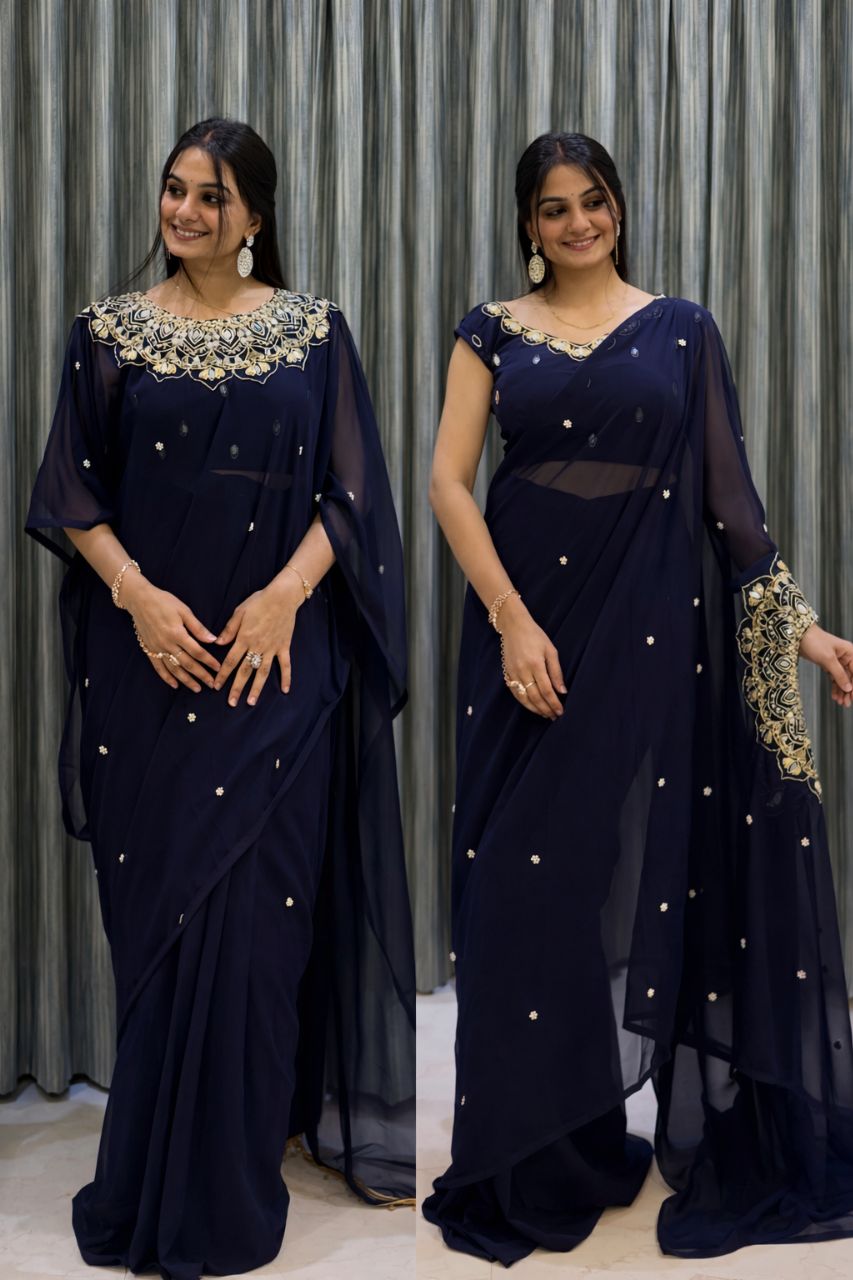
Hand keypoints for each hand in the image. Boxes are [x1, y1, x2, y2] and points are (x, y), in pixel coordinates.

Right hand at [122, 574, 219, 692]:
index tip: (218, 669)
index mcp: (177, 634)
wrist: (139, 599)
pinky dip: (166, 677)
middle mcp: (167, 644)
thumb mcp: (184, 610)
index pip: (197, 652)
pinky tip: (174, 685)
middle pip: (187, 664)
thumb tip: (213, 640)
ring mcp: (157, 648)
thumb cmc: (164, 602)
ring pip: (174, 669)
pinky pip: (158, 667)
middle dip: (201, 675)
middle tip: (212, 684)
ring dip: (186, 680)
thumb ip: (198, 627)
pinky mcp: (149, 649)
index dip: (209, 662)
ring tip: (197, 688)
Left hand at [213, 575, 303, 706]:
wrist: (282, 597)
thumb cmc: (259, 601)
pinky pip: (285, 665)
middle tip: (232, 703)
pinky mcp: (283, 647)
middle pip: (245, 671)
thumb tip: (217, 644)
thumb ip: (228, 630)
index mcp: (243, 638)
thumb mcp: (239, 612)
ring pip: (263, 672)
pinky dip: (286, 677)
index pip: (230, 661)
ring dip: (257, 688)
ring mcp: (271, 648)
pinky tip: (285, 690)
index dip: (222, 675)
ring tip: (252, 702)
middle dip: (237, 688)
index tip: (216, 686)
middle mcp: (257, 646)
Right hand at [497, 595, 565, 719]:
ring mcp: (513, 673)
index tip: (560, 711)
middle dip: (545, 709)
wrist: (514, 626)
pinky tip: (532, 706)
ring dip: (534, 709)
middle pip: (535, 697)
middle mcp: (523, 670)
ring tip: (544, 714)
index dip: (554, 703)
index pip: (546, 690)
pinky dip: (524, 702)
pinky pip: (515, 692)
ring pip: (523, 698)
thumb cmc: (535, 636)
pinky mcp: (507, 673)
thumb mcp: (551, 650)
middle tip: (554, 716)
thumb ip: (556, 672)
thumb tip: (562, 691)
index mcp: (535, 664)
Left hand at [798, 623, 852, 707]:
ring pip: (842, 679)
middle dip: (849, 691)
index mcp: (850, 652)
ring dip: (842, 691)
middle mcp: (845, 656)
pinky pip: (834, 677)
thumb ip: (839, 674)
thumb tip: (848, 688)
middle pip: (850, 677)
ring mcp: (837, 660)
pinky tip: (834, 695)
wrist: (798, 636)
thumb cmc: (814, 641)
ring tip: (840, 702)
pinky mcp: (828, 663)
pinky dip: (834, 687)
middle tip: (847, 703)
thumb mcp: (828, 659)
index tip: (852, 697)